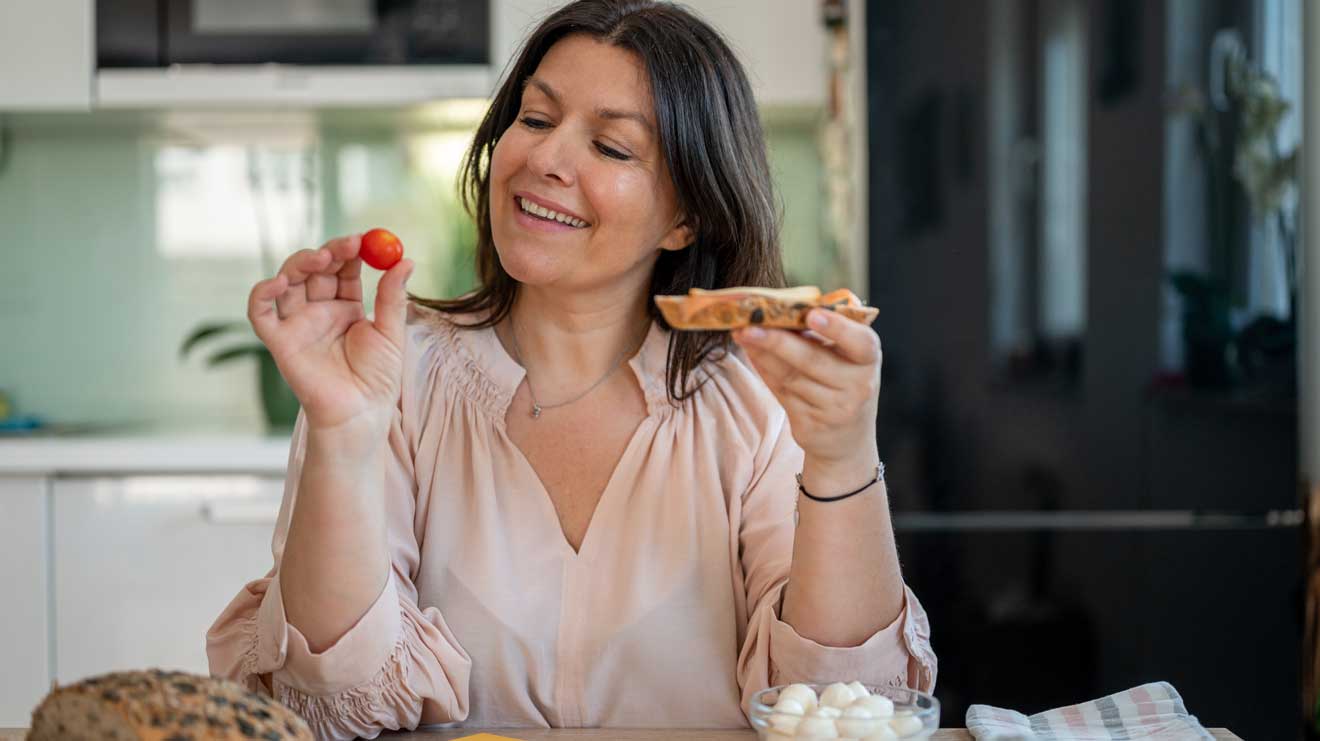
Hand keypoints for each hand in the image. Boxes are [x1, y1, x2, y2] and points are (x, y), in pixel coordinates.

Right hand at [247, 234, 414, 436]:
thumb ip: (393, 297)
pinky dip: (261, 293)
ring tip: (321, 258)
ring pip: (288, 282)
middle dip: (328, 252)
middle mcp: (318, 312)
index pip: (342, 269)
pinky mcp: (279, 341)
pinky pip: (260, 313)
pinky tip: (278, 281)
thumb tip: (406, 260)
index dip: (350, 252)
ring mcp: (297, 325)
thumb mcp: (391, 333)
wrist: (361, 413)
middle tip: (347, 245)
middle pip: (314, 270)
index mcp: (345, 307)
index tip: (364, 240)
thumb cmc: (378, 378)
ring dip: (300, 263)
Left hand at [732, 309, 881, 465]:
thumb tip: (785, 304)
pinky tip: (751, 353)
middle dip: (777, 341)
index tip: (812, 314)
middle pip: (812, 360)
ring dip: (762, 354)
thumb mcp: (849, 355)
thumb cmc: (844, 379)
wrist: (848, 437)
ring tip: (741, 334)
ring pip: (791, 377)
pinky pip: (782, 393)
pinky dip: (764, 370)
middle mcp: (857, 385)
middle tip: (748, 324)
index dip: (837, 328)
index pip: (859, 342)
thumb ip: (827, 330)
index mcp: (868, 358)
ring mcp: (834, 409)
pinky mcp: (811, 426)